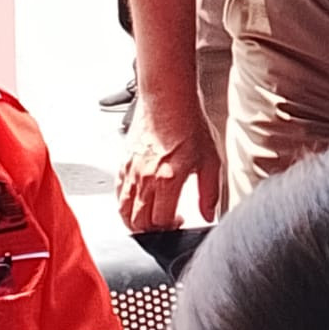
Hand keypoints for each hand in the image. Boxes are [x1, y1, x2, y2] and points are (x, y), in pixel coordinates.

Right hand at [117, 94, 219, 231]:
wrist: (168, 99)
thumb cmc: (189, 124)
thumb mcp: (211, 160)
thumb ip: (209, 192)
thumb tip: (209, 215)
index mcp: (168, 180)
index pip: (161, 222)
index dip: (170, 229)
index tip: (179, 222)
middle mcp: (145, 179)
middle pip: (139, 222)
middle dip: (152, 230)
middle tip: (165, 223)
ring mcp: (131, 172)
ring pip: (124, 211)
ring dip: (136, 221)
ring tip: (151, 217)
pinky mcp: (123, 163)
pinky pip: (118, 194)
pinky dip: (125, 204)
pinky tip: (137, 201)